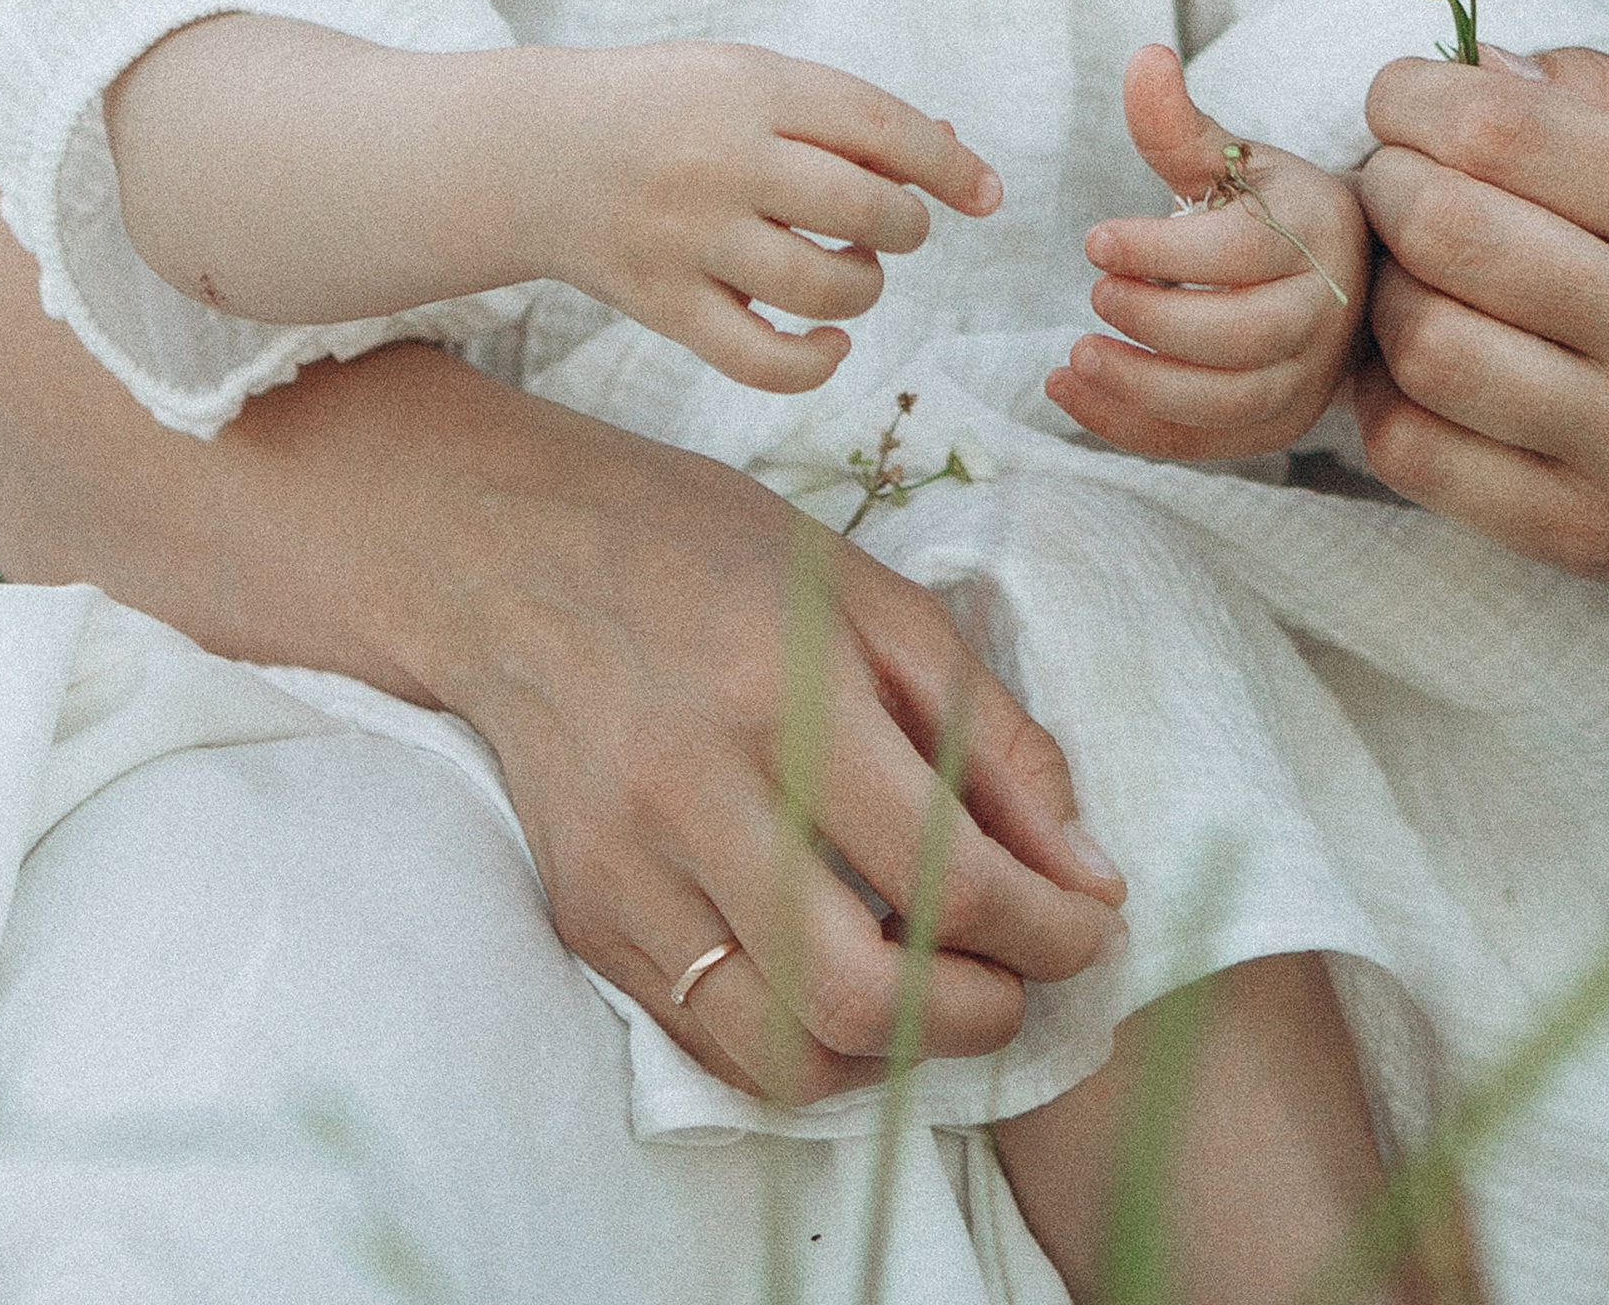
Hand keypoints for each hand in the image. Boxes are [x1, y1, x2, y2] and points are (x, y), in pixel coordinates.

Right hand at [439, 417, 1128, 1103]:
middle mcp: (692, 793)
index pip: (944, 872)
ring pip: (781, 1052)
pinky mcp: (584, 919)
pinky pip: (711, 1043)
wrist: (514, 553)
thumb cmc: (716, 555)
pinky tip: (849, 989)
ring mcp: (624, 871)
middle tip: (1023, 976)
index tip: (1094, 925)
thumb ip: (993, 740)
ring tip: (940, 990)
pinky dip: (804, 1045)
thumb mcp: (880, 603)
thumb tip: (1088, 875)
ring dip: (893, 1055)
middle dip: (980, 1014)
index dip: (1047, 927)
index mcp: (784, 690)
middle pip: (860, 994)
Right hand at [533, 42, 1001, 395]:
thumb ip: (839, 116)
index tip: (986, 192)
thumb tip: (950, 156)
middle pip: (867, 209)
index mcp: (750, 88)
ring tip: (853, 266)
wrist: (533, 152)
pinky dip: (815, 362)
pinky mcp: (664, 304)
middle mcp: (723, 161)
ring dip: (867, 286)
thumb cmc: (664, 109)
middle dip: (907, 225)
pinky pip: (762, 360)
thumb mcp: (745, 79)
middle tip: (896, 226)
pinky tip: (830, 341)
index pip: (880, 126)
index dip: (948, 164)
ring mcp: (690, 238)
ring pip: (826, 287)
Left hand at [1045, 44, 1369, 460]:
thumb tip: (1145, 57)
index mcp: (1317, 232)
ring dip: (1140, 387)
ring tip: (1072, 358)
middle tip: (1092, 298)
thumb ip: (1178, 123)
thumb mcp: (1233, 158)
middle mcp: (1325, 313)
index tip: (1093, 240)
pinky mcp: (1279, 426)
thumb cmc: (1272, 208)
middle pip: (1241, 337)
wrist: (1345, 275)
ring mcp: (1307, 379)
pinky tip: (1072, 394)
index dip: (1164, 251)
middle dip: (1155, 322)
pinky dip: (1133, 427)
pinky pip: (1206, 443)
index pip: (1242, 253)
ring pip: (1228, 401)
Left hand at [1353, 42, 1608, 659]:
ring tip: (1411, 271)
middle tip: (1394, 177)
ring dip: (1383, 290)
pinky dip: (1381, 396)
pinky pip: (1417, 453)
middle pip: (1446, 227)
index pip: (1509, 131)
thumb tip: (1476, 62)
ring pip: (1422, 340)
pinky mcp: (1583, 534)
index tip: (1402, 98)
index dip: (1417, 97)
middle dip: (1386, 182)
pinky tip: (1411, 363)